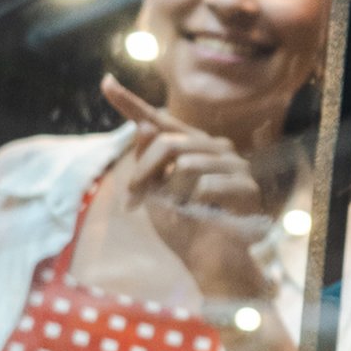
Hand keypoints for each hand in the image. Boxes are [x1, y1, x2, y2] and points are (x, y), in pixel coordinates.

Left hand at [101, 74, 277, 309]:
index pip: (159, 120)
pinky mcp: (245, 185)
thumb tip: (144, 127)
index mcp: (192, 147)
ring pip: (184, 163)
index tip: (105, 84)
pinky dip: (191, 204)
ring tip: (175, 212)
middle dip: (144, 172)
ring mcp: (233, 165)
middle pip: (167, 141)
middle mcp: (215, 148)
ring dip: (169, 193)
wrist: (212, 265)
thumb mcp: (154, 194)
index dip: (131, 102)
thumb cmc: (184, 230)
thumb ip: (147, 162)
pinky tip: (199, 216)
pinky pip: (202, 184)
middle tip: (135, 198)